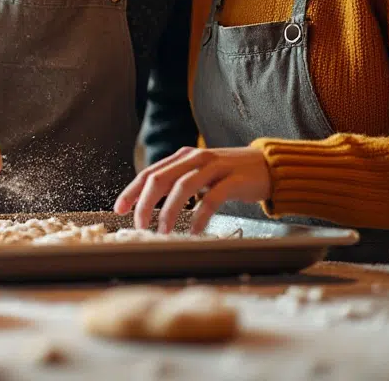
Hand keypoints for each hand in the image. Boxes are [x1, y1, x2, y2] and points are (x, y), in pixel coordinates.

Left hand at [113, 146, 270, 233]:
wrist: (269, 166)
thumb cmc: (231, 174)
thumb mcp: (201, 174)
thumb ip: (179, 182)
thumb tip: (150, 204)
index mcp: (184, 156)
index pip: (150, 172)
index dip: (132, 191)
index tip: (119, 209)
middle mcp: (196, 157)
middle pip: (161, 178)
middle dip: (145, 203)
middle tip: (139, 225)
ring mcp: (215, 166)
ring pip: (182, 187)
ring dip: (169, 211)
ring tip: (163, 232)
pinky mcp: (234, 179)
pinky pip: (211, 199)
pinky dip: (200, 216)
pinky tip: (195, 231)